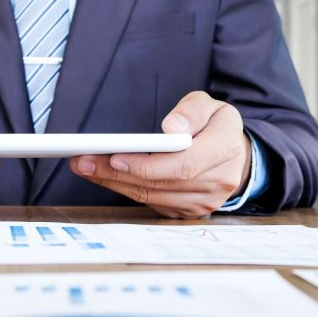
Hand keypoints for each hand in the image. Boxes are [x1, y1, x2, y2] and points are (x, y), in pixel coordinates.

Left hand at [70, 91, 250, 218]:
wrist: (234, 154)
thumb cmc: (215, 125)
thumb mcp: (210, 105)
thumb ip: (191, 110)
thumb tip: (171, 127)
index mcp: (225, 147)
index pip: (182, 163)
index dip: (146, 164)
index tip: (115, 156)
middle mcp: (219, 180)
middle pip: (161, 183)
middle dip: (118, 173)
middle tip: (84, 161)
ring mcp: (205, 201)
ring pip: (152, 196)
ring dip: (114, 183)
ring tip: (86, 167)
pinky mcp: (189, 212)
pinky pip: (152, 203)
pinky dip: (126, 190)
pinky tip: (105, 177)